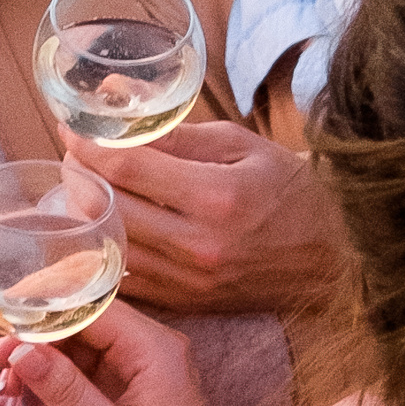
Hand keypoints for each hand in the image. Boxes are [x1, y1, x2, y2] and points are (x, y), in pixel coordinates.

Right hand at [0, 297, 215, 405]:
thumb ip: (64, 389)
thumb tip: (19, 350)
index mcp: (155, 348)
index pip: (91, 307)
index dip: (43, 313)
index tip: (1, 329)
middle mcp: (152, 346)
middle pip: (81, 325)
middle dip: (34, 345)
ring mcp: (142, 365)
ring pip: (77, 349)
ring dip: (37, 368)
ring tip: (4, 400)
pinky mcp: (132, 385)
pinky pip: (84, 372)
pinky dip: (51, 386)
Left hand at [72, 119, 336, 314]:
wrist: (334, 258)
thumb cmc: (291, 192)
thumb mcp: (242, 145)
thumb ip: (175, 132)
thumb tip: (116, 102)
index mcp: (216, 196)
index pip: (126, 168)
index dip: (87, 146)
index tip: (70, 129)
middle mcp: (197, 244)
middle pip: (105, 209)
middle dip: (77, 175)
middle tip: (75, 155)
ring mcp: (189, 281)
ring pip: (106, 247)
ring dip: (83, 215)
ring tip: (83, 187)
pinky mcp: (185, 303)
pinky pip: (122, 279)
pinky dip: (102, 252)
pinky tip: (102, 228)